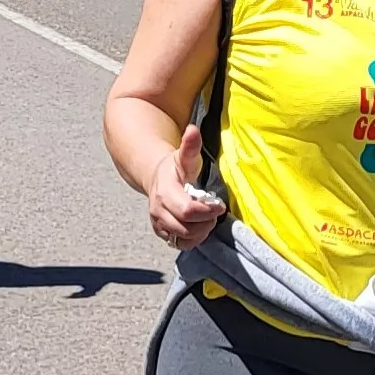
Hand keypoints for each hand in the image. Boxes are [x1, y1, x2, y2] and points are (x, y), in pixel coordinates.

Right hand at [143, 124, 226, 247]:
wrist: (156, 178)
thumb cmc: (174, 168)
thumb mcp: (184, 156)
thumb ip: (190, 146)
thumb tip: (193, 130)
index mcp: (165, 192)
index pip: (187, 211)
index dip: (207, 211)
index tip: (218, 204)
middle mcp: (158, 211)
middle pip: (186, 228)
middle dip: (205, 222)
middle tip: (214, 211)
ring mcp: (159, 224)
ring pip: (183, 239)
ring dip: (200, 231)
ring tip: (207, 218)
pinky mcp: (162, 233)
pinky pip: (179, 244)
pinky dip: (193, 239)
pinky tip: (199, 227)